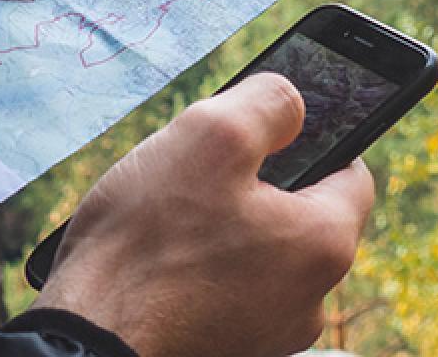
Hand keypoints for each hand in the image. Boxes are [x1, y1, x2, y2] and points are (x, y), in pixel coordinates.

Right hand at [34, 74, 374, 356]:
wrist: (85, 340)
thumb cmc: (144, 244)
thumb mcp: (210, 136)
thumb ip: (269, 104)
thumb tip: (294, 105)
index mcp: (324, 244)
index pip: (352, 171)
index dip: (314, 138)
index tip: (269, 129)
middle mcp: (309, 300)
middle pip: (300, 213)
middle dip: (255, 183)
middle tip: (201, 171)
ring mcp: (267, 333)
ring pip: (258, 252)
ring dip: (223, 225)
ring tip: (168, 217)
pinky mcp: (227, 348)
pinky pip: (227, 288)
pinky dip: (200, 267)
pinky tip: (157, 257)